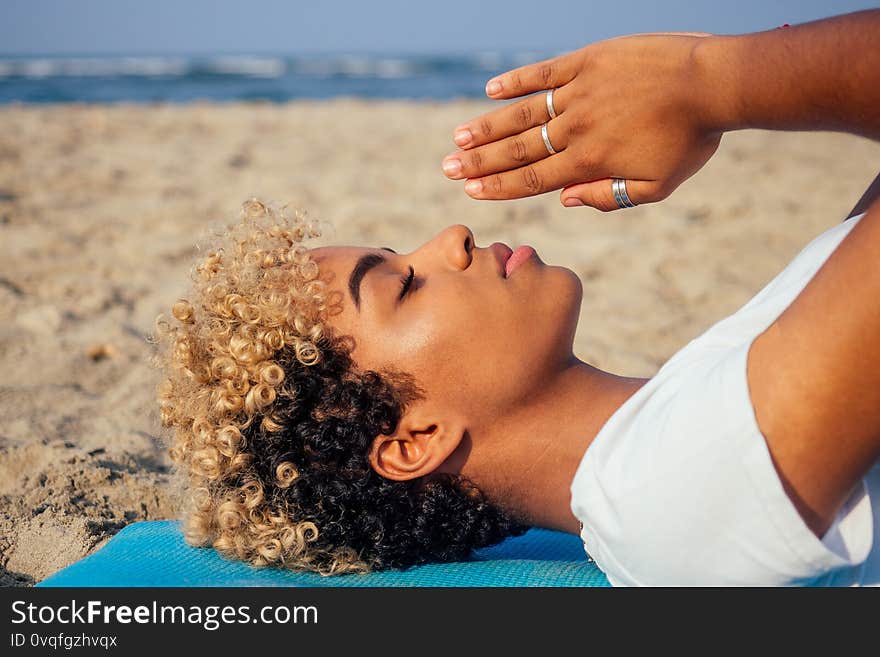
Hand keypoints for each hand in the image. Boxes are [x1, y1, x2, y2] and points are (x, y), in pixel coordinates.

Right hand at [442, 33, 723, 210]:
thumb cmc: (690, 139)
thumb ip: (607, 196)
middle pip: (518, 150)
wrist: (713, 83)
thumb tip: (564, 199)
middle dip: (480, 162)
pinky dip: (517, 82)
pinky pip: (544, 73)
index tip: (472, 192)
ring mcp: (580, 92)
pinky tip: (492, 92)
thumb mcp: (656, 185)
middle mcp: (576, 128)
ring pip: (523, 114)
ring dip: (488, 127)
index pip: (533, 179)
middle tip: (448, 170)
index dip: (499, 187)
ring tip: (459, 138)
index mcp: (590, 161)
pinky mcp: (589, 61)